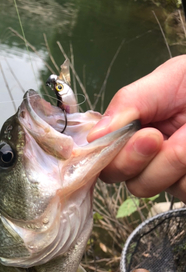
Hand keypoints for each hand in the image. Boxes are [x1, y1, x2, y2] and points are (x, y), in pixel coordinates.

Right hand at [87, 55, 185, 202]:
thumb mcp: (167, 79)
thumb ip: (129, 103)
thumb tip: (94, 136)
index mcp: (133, 133)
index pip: (107, 160)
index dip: (115, 156)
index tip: (144, 135)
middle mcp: (148, 159)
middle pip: (128, 181)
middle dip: (140, 161)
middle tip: (159, 137)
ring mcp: (172, 175)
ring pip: (157, 189)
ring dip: (176, 162)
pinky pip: (185, 192)